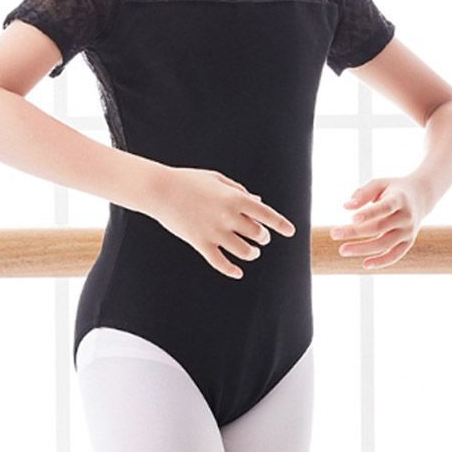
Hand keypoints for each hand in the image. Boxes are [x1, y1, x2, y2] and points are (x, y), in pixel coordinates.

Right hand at [151, 167, 295, 279]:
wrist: (160, 190)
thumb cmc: (190, 180)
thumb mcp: (218, 179)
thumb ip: (239, 190)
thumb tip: (257, 201)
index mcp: (235, 198)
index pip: (266, 214)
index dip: (281, 224)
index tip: (290, 231)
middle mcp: (228, 216)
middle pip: (258, 234)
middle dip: (263, 237)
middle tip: (261, 237)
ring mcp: (214, 232)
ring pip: (244, 251)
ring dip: (252, 253)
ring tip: (252, 252)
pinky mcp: (200, 244)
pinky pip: (220, 263)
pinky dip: (232, 270)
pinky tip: (237, 272)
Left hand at [329, 175, 425, 269]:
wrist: (421, 197)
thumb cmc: (393, 189)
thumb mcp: (379, 183)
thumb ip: (363, 193)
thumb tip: (346, 207)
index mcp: (399, 199)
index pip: (384, 207)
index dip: (369, 214)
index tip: (351, 218)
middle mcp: (406, 217)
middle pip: (379, 227)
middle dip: (355, 232)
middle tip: (334, 234)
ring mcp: (408, 231)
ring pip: (385, 243)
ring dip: (363, 249)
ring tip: (343, 250)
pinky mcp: (408, 242)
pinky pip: (395, 255)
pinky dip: (381, 262)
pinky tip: (365, 264)